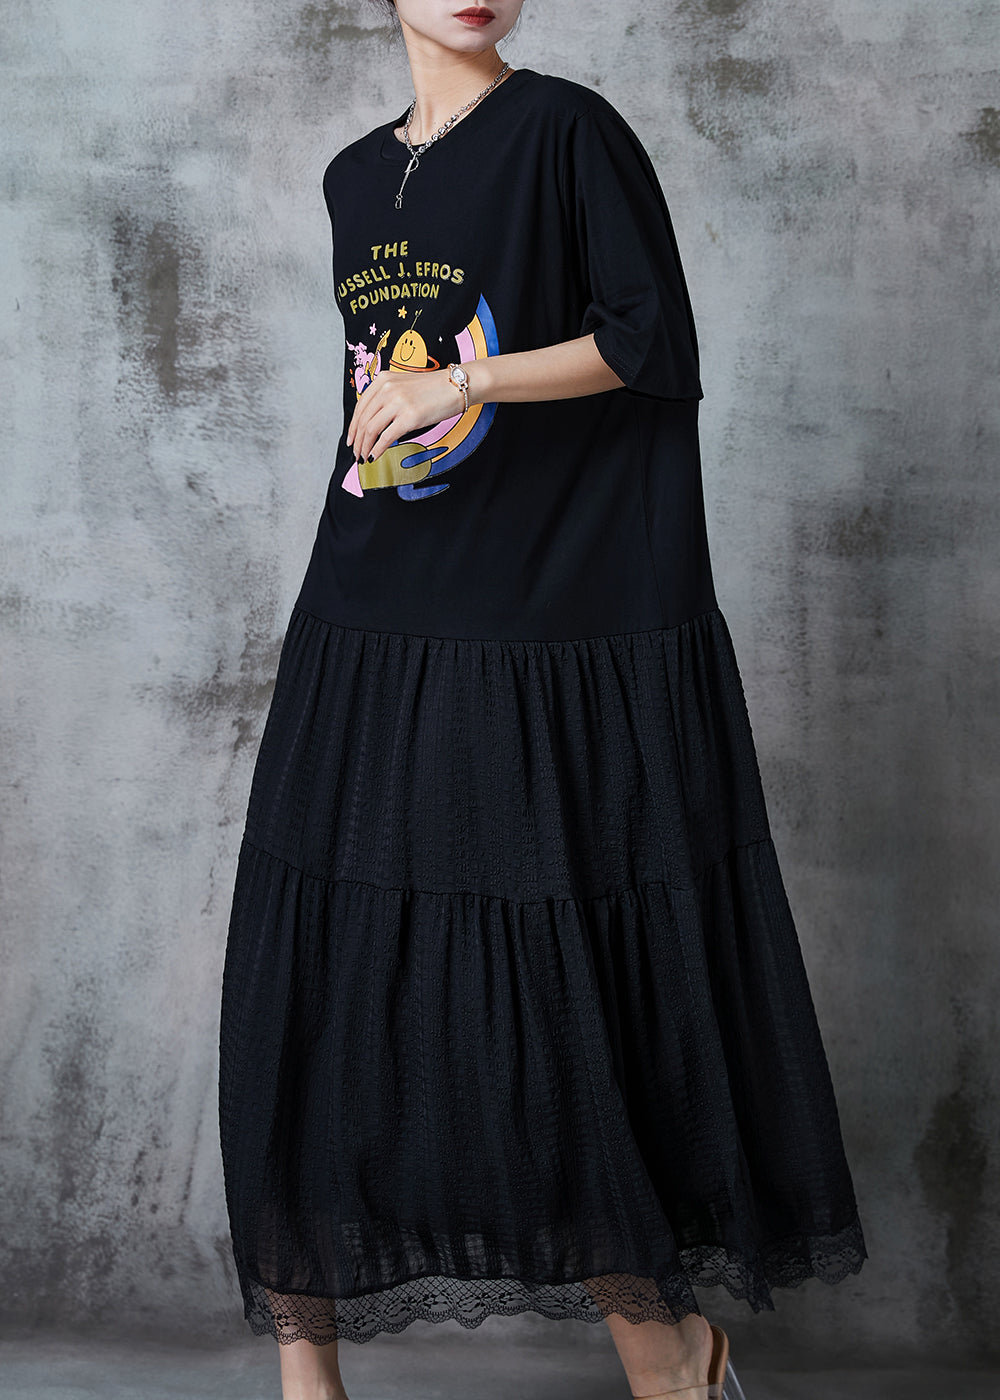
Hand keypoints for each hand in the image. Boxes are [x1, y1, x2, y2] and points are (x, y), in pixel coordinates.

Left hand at [346, 368, 467, 463]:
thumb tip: (375, 421)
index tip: (352, 438)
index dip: (353, 426)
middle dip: (357, 440)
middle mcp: (388, 389)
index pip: (360, 406)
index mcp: (384, 380)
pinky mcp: (409, 417)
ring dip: (365, 447)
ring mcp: (398, 402)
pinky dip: (377, 449)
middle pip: (363, 419)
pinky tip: (375, 456)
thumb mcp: (404, 386)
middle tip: (356, 452)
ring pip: (370, 429)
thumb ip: (388, 398)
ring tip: (364, 457)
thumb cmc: (435, 389)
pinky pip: (386, 437)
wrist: (457, 386)